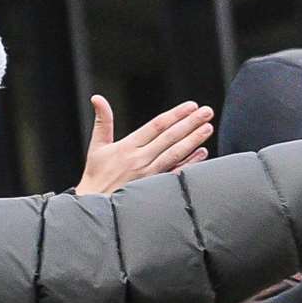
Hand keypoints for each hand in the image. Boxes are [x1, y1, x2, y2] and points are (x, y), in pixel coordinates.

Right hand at [75, 95, 209, 194]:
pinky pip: (174, 173)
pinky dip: (189, 163)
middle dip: (190, 123)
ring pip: (175, 154)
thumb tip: (97, 98)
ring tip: (207, 128)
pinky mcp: (153, 187)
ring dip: (193, 140)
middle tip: (207, 112)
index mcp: (127, 146)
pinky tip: (202, 153)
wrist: (94, 204)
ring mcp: (148, 174)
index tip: (191, 106)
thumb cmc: (96, 176)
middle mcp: (140, 159)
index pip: (156, 125)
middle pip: (170, 137)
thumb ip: (103, 120)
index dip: (175, 114)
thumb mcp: (97, 146)